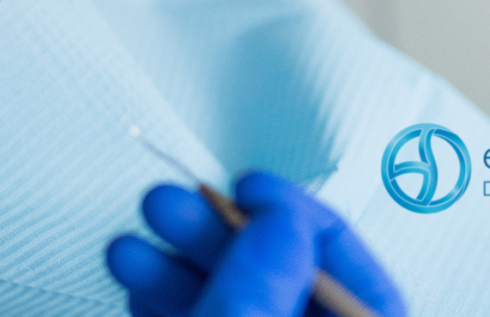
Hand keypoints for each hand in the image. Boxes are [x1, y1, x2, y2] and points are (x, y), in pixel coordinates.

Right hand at [105, 171, 406, 316]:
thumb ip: (265, 274)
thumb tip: (277, 217)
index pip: (360, 283)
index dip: (302, 222)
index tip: (248, 186)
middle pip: (283, 283)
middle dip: (217, 237)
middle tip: (166, 205)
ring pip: (233, 303)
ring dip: (176, 269)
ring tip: (128, 248)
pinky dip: (169, 305)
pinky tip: (138, 286)